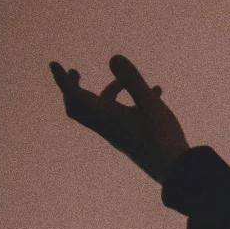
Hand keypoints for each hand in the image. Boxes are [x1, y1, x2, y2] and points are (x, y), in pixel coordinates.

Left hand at [49, 54, 188, 183]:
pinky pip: (119, 116)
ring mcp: (117, 133)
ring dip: (108, 92)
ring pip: (100, 111)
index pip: (75, 96)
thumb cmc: (162, 137)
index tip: (54, 64)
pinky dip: (126, 102)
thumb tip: (114, 59)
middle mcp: (106, 126)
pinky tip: (155, 93)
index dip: (63, 79)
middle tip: (76, 73)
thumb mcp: (150, 103)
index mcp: (105, 116)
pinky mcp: (129, 138)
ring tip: (127, 81)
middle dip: (73, 89)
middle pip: (77, 109)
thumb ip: (132, 79)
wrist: (175, 169)